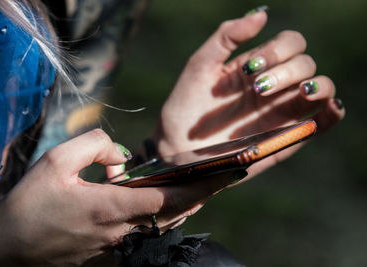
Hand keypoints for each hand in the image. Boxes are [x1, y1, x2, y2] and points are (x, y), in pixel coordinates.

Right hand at [0, 129, 231, 265]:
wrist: (8, 251)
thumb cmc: (29, 204)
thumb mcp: (55, 161)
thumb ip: (94, 146)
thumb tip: (123, 156)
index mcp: (109, 207)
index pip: (168, 197)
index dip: (200, 184)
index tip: (224, 172)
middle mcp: (120, 231)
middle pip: (175, 213)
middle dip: (203, 193)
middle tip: (223, 175)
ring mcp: (117, 246)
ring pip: (164, 225)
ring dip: (186, 204)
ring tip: (202, 183)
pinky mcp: (110, 252)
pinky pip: (148, 232)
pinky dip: (165, 215)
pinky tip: (165, 201)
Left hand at [154, 11, 344, 178]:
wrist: (178, 147)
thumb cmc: (185, 107)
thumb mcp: (200, 65)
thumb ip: (227, 37)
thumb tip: (262, 14)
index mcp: (255, 68)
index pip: (289, 44)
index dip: (278, 50)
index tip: (249, 69)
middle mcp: (272, 87)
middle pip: (305, 65)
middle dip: (286, 71)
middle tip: (258, 89)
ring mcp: (280, 112)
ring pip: (320, 89)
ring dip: (316, 86)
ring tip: (300, 92)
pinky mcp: (285, 138)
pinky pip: (321, 123)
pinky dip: (332, 113)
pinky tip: (329, 107)